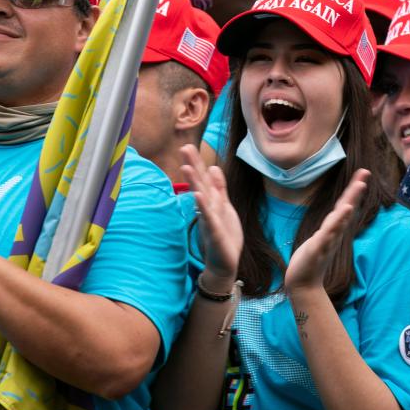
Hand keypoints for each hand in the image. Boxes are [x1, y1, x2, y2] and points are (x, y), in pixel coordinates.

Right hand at [180, 144, 241, 280]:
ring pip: (201, 198)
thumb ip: (219, 188)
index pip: (202, 179)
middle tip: (184, 148)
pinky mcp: (214, 232)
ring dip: (194, 183)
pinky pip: (208, 217)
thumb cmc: (223, 236)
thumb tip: (213, 167)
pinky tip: (198, 195)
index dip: (196, 163)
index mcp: (210, 202)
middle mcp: (207, 209)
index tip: (188, 146)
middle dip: (192, 166)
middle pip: (199, 184)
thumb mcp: (224, 207)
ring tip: (187, 167)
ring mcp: (209, 219)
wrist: (224, 263)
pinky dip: (203, 206)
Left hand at [284, 169, 369, 292]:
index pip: (345, 205)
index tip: (363, 173)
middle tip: (364, 175)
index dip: (354, 189)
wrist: (304, 283)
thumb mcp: (322, 238)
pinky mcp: (317, 250)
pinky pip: (326, 236)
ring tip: (355, 192)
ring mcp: (327, 242)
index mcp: (334, 229)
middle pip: (346, 209)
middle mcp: (334, 233)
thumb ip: (331, 226)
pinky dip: (334, 225)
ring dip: (346, 209)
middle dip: (354, 192)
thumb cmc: (312, 260)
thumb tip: (339, 215)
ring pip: (338, 223)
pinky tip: (341, 214)